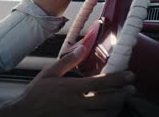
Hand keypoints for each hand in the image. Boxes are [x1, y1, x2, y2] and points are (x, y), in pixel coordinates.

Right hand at [0, 46, 135, 116]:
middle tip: (132, 88)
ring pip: (106, 114)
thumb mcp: (49, 72)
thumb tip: (82, 48)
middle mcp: (78, 104)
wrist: (27, 113)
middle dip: (123, 94)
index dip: (118, 78)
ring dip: (117, 106)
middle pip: (109, 100)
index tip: (129, 75)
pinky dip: (106, 116)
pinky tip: (109, 111)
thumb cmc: (37, 93)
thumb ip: (68, 61)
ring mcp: (79, 116)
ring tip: (122, 99)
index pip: (101, 82)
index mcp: (72, 88)